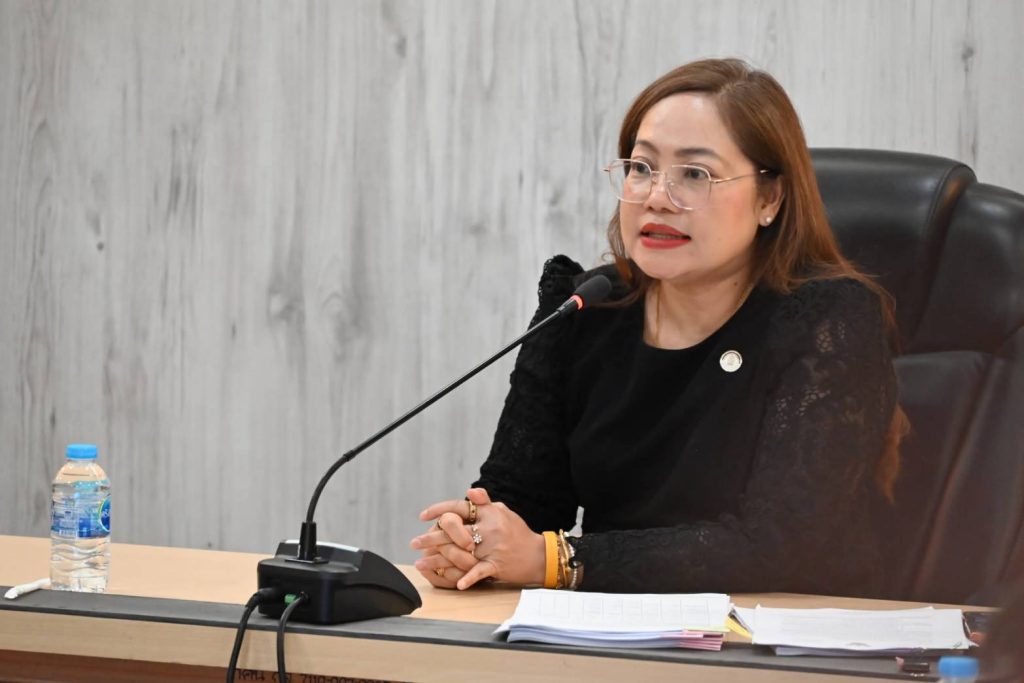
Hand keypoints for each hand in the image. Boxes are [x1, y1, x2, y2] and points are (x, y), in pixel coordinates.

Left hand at [418, 488, 545, 590]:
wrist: (539, 555)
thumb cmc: (517, 532)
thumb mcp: (503, 511)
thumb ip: (484, 502)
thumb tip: (468, 492)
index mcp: (489, 512)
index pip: (459, 507)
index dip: (439, 510)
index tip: (423, 516)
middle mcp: (490, 528)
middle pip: (455, 531)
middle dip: (431, 538)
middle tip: (414, 543)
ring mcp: (494, 547)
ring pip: (461, 553)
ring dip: (439, 559)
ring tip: (421, 563)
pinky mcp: (498, 564)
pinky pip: (481, 571)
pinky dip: (469, 578)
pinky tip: (457, 584)